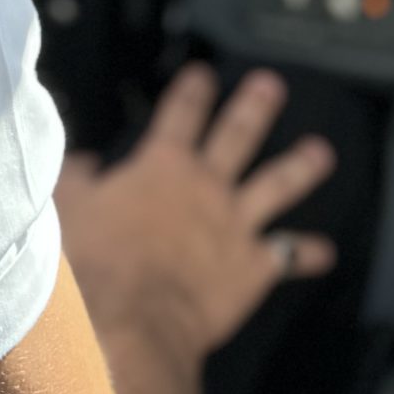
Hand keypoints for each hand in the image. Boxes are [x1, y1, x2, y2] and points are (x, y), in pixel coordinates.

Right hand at [55, 64, 337, 373]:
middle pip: (238, 135)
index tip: (204, 74)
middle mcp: (206, 186)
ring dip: (300, 167)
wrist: (131, 319)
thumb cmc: (92, 262)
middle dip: (255, 108)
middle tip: (272, 85)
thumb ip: (78, 179)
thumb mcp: (69, 208)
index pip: (181, 115)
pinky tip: (325, 252)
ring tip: (322, 152)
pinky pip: (287, 256)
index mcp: (163, 165)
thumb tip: (87, 161)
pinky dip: (306, 254)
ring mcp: (235, 225)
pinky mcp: (253, 267)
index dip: (193, 92)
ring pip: (276, 185)